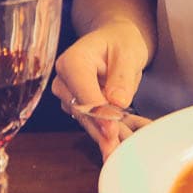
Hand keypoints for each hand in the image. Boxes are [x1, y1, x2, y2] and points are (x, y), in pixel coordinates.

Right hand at [51, 20, 149, 159]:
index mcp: (72, 61)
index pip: (83, 92)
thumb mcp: (128, 52)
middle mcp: (64, 81)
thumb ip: (122, 76)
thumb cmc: (120, 41)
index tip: (112, 130)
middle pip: (83, 113)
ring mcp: (70, 97)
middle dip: (102, 133)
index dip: (98, 113)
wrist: (115, 41)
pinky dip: (113, 135)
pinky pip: (96, 125)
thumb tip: (117, 101)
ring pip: (89, 123)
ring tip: (126, 151)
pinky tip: (125, 146)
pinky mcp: (80, 109)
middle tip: (119, 151)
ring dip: (108, 138)